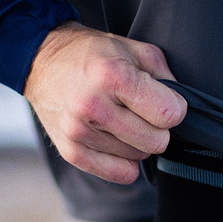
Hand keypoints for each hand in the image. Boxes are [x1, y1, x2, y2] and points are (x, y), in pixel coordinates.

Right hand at [24, 22, 186, 184]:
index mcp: (112, 76)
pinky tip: (117, 140)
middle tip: (143, 111)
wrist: (41, 61)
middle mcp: (94, 106)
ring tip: (121, 118)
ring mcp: (79, 131)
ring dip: (138, 141)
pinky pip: (120, 173)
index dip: (175, 108)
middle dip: (158, 127)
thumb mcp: (133, 48)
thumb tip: (181, 106)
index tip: (164, 100)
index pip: (169, 114)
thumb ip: (164, 75)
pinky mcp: (71, 151)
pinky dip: (125, 161)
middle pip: (157, 141)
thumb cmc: (91, 53)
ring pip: (139, 156)